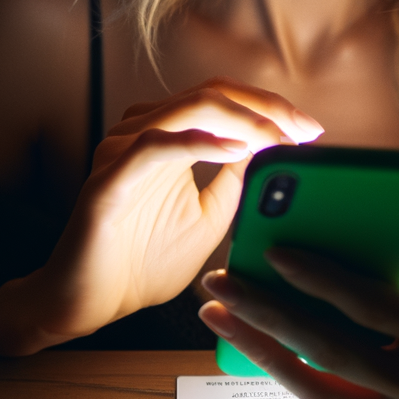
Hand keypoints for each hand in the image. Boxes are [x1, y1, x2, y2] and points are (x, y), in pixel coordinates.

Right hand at [0, 78, 322, 352]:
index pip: (224, 99)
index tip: (310, 130)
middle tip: (305, 130)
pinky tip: (238, 150)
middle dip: (266, 108)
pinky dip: (201, 143)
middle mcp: (142, 133)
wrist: (88, 306)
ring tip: (280, 140)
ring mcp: (122, 152)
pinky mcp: (108, 181)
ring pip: (191, 108)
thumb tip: (277, 153)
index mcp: (167, 136)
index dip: (270, 107)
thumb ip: (237, 181)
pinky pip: (157, 146)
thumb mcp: (211, 217)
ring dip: (244, 121)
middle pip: (213, 93)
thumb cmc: (144, 262)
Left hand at [199, 224, 398, 398]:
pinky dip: (278, 369)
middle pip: (331, 350)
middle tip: (221, 282)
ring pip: (315, 387)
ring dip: (258, 349)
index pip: (373, 307)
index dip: (323, 281)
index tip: (275, 251)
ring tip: (216, 312)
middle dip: (268, 315)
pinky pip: (318, 398)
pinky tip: (244, 337)